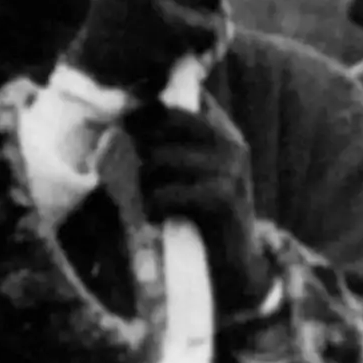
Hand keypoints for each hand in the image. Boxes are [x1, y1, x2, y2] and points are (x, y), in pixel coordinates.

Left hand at [126, 99, 273, 307]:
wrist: (235, 263)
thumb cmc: (204, 215)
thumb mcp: (194, 173)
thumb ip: (173, 145)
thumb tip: (127, 121)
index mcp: (224, 130)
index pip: (184, 98)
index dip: (149, 107)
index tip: (127, 123)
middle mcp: (231, 143)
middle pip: (168, 121)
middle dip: (142, 144)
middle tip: (137, 172)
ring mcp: (231, 169)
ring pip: (161, 158)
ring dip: (144, 182)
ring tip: (148, 201)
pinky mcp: (224, 198)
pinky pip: (168, 192)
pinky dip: (154, 206)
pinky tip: (158, 217)